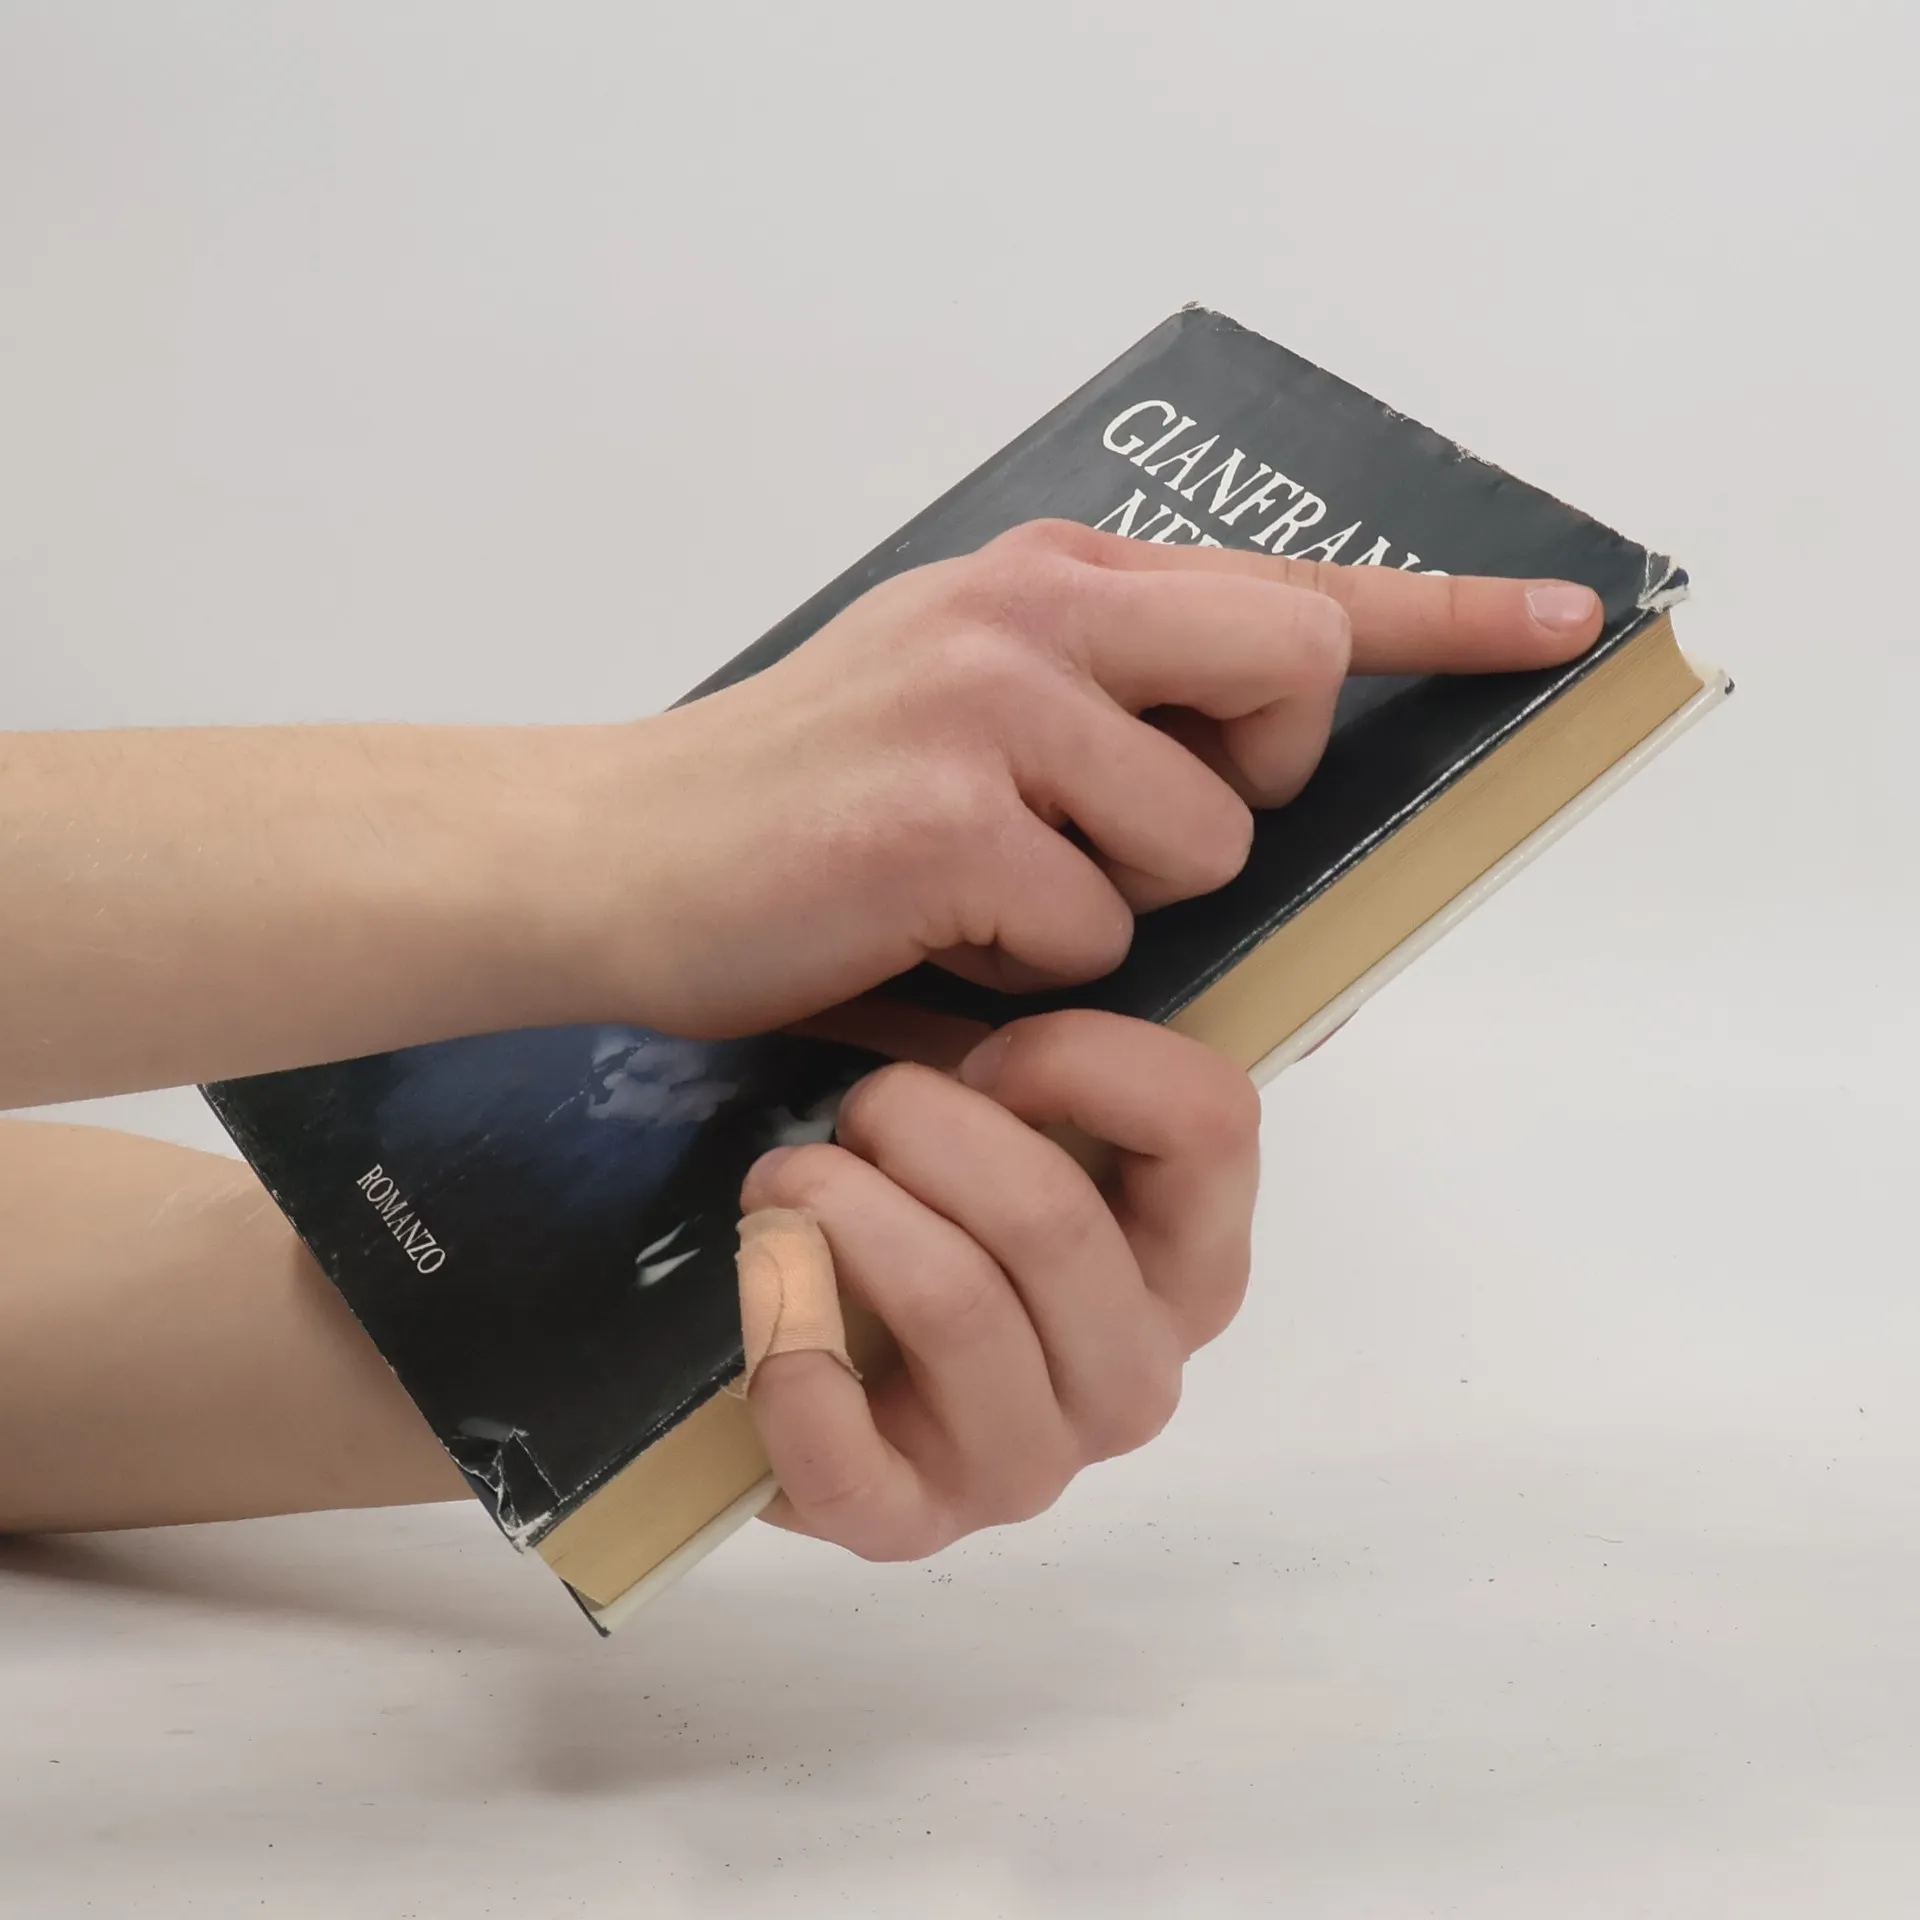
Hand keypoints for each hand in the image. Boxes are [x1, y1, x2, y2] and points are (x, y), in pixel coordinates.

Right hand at [607, 520, 1602, 1038]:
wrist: (608, 857)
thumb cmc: (791, 801)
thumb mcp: (952, 699)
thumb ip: (1096, 697)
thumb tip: (1243, 763)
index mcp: (1047, 580)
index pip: (1286, 582)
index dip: (1443, 610)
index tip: (1563, 623)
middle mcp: (1032, 612)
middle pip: (1291, 670)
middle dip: (1253, 777)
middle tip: (1135, 826)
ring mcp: (987, 703)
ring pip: (1198, 838)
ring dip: (1111, 904)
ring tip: (982, 900)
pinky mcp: (943, 817)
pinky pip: (1090, 930)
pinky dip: (1024, 972)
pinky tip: (923, 940)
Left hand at [737, 1009, 1260, 1559]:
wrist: (808, 1337)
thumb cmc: (926, 1206)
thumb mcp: (1014, 1116)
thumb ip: (1073, 1057)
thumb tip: (1087, 928)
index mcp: (1191, 1262)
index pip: (1212, 1122)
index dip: (1082, 1055)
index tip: (985, 1055)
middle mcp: (1137, 1374)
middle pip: (1055, 1220)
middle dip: (925, 1128)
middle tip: (856, 1107)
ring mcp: (1032, 1464)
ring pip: (958, 1306)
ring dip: (844, 1210)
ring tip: (781, 1177)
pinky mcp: (911, 1524)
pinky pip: (854, 1455)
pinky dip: (790, 1353)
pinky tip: (763, 1283)